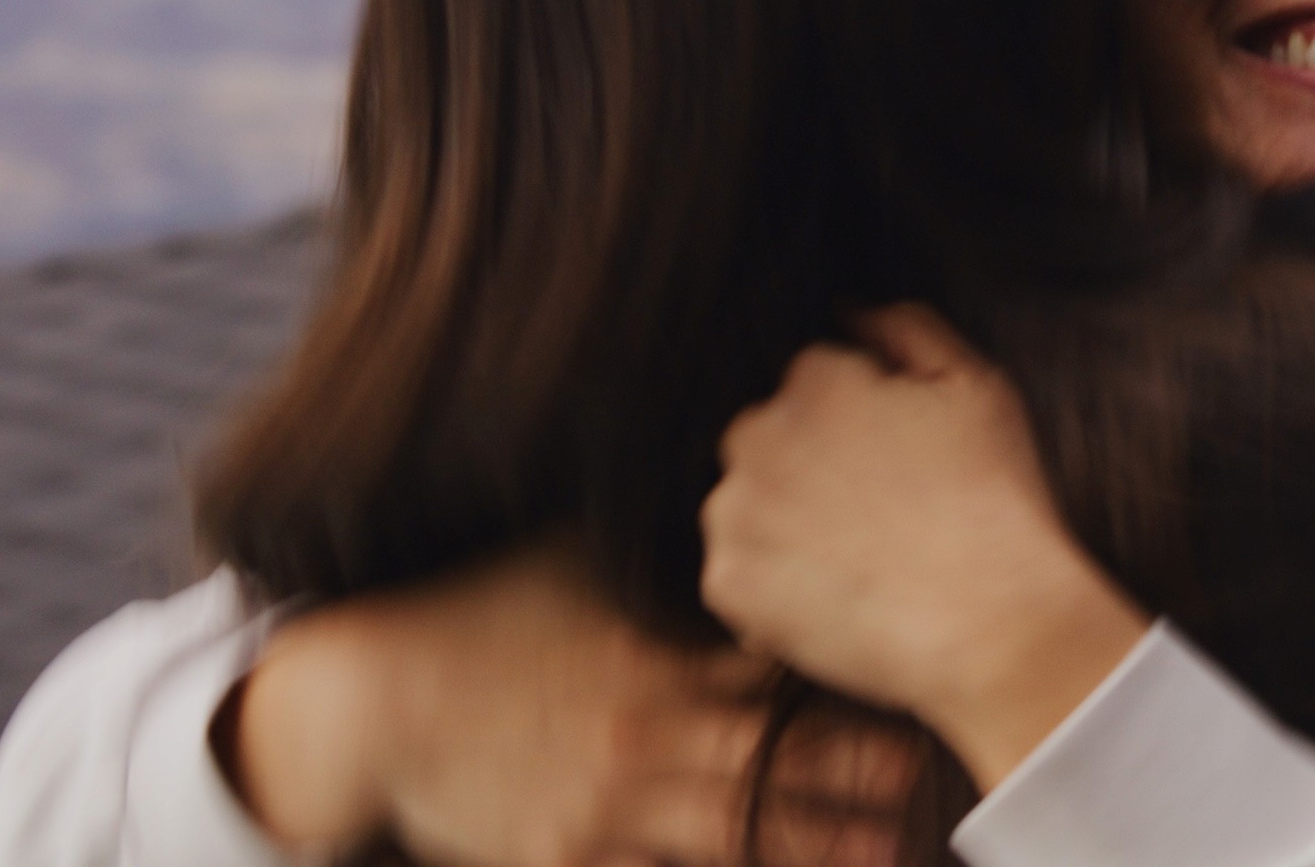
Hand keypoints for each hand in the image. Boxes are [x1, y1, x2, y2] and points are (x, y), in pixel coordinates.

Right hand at [229, 544, 911, 865]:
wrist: (373, 699)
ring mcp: (614, 805)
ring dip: (822, 848)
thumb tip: (732, 485)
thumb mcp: (569, 556)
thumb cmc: (478, 612)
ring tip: (894, 854)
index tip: (920, 661)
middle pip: (781, 756)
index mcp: (657, 649)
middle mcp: (649, 730)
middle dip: (863, 770)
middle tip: (941, 773)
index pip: (779, 659)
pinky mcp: (575, 860)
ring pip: (741, 836)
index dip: (850, 665)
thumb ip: (656, 540)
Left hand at [701, 305, 1150, 789]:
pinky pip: (738, 579)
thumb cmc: (995, 504)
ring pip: (747, 508)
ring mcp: (736, 512)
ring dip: (784, 528)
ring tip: (856, 564)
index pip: (815, 384)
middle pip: (768, 442)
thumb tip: (850, 311)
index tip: (894, 466)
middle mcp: (758, 436)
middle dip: (809, 470)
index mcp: (815, 381)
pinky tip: (834, 601)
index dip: (860, 426)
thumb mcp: (978, 387)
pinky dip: (772, 592)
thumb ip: (907, 329)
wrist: (993, 624)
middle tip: (874, 518)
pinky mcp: (727, 584)